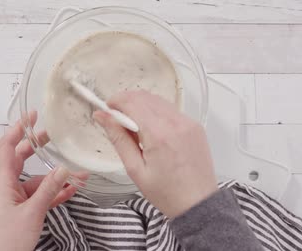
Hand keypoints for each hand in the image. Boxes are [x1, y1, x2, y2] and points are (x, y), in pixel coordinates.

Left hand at [0, 112, 76, 250]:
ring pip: (36, 180)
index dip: (18, 129)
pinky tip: (70, 189)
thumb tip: (63, 168)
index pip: (7, 147)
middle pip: (21, 159)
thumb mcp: (32, 212)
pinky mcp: (23, 212)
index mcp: (2, 182)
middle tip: (53, 135)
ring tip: (76, 173)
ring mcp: (15, 200)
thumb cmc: (5, 243)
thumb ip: (49, 189)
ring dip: (55, 177)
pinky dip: (54, 192)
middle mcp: (7, 187)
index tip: (31, 116)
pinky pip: (40, 196)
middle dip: (37, 147)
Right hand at [93, 91, 217, 217]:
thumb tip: (103, 117)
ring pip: (158, 100)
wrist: (198, 204)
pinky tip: (151, 130)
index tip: (106, 109)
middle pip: (144, 97)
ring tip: (134, 127)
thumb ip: (118, 138)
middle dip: (127, 102)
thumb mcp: (135, 169)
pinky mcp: (195, 126)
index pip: (132, 102)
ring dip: (141, 105)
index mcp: (159, 134)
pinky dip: (157, 112)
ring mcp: (188, 122)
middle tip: (116, 119)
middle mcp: (176, 123)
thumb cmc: (168, 193)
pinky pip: (171, 110)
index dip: (115, 102)